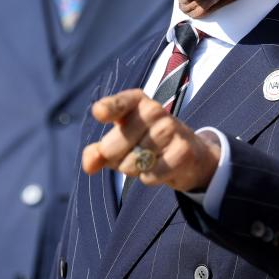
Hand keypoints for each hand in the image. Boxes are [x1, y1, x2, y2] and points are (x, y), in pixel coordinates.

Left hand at [81, 88, 220, 191]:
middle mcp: (154, 110)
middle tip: (129, 154)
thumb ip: (98, 151)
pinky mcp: (183, 151)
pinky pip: (150, 174)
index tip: (99, 112)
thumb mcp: (119, 143)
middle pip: (113, 146)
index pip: (121, 103)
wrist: (190, 155)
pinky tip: (160, 167)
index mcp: (136, 101)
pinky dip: (149, 177)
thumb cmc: (146, 144)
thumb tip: (88, 164)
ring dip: (132, 169)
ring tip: (147, 159)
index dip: (109, 108)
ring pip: (131, 163)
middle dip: (113, 159)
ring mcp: (171, 129)